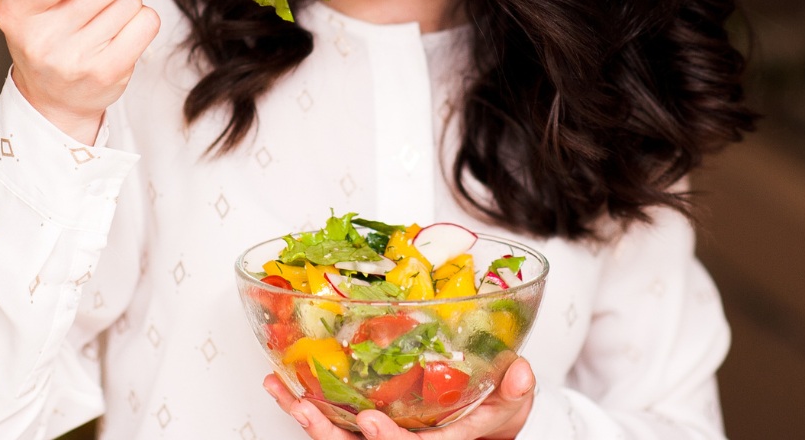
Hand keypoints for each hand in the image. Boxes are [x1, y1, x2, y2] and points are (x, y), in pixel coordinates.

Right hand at [0, 0, 160, 142]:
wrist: (53, 95)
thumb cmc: (51, 30)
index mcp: (16, 10)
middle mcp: (41, 38)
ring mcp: (74, 60)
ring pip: (130, 0)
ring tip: (107, 14)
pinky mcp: (107, 74)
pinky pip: (147, 22)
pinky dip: (142, 18)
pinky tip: (121, 30)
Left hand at [263, 358, 535, 439]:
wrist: (479, 428)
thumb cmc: (491, 417)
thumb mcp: (509, 407)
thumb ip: (512, 392)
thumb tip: (520, 372)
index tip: (368, 420)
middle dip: (331, 433)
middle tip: (308, 407)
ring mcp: (383, 438)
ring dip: (309, 419)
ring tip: (284, 393)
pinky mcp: (367, 431)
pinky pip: (334, 425)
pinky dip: (308, 407)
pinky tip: (285, 387)